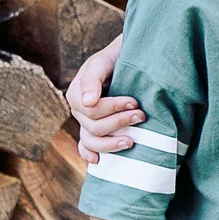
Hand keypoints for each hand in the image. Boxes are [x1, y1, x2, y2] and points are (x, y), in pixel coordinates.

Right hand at [67, 37, 140, 162]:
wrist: (125, 59)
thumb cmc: (114, 58)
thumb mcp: (102, 62)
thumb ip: (93, 79)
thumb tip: (88, 103)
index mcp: (76, 93)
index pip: (92, 110)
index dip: (113, 108)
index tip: (135, 102)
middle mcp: (79, 110)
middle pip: (94, 126)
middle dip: (119, 122)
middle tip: (142, 116)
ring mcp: (85, 122)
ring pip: (92, 140)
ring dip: (111, 143)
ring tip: (132, 141)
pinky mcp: (94, 130)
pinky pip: (86, 146)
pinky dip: (89, 154)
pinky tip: (98, 161)